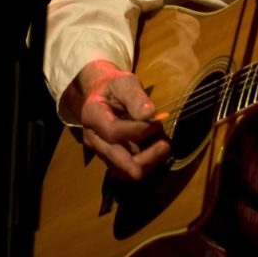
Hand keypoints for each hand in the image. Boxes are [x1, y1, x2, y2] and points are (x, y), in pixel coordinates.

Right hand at [63, 59, 170, 180]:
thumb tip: (150, 114)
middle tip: (165, 141)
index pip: (113, 132)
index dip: (139, 130)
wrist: (102, 94)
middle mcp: (93, 139)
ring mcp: (101, 152)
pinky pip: (130, 172)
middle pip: (119, 163)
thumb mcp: (125, 83)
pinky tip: (156, 147)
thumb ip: (135, 97)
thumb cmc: (115, 86)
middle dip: (148, 156)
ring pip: (126, 174)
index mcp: (92, 115)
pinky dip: (147, 164)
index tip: (158, 121)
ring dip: (149, 162)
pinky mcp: (111, 160)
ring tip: (161, 143)